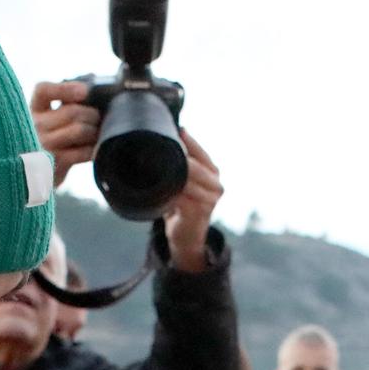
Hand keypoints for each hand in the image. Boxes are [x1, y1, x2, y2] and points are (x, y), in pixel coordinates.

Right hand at [31, 79, 98, 187]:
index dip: (65, 88)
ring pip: (80, 130)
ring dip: (94, 131)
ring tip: (96, 135)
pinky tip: (93, 150)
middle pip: (72, 111)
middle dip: (92, 115)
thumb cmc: (44, 146)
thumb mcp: (45, 123)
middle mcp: (34, 126)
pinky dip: (93, 149)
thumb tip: (90, 91)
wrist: (30, 180)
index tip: (84, 92)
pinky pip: (83, 152)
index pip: (43, 90)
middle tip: (98, 120)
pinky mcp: (55, 164)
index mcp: (32, 111)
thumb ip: (60, 108)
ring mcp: (44, 146)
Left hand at [163, 130, 222, 272]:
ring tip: (152, 168)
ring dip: (170, 175)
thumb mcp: (185, 182)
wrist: (188, 237)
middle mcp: (215, 184)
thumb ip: (181, 164)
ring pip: (188, 180)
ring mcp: (210, 199)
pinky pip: (181, 197)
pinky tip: (159, 189)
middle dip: (175, 158)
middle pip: (194, 165)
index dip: (186, 141)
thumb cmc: (183, 206)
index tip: (172, 132)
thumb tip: (161, 139)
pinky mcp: (200, 212)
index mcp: (213, 172)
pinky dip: (169, 193)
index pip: (199, 151)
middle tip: (154, 150)